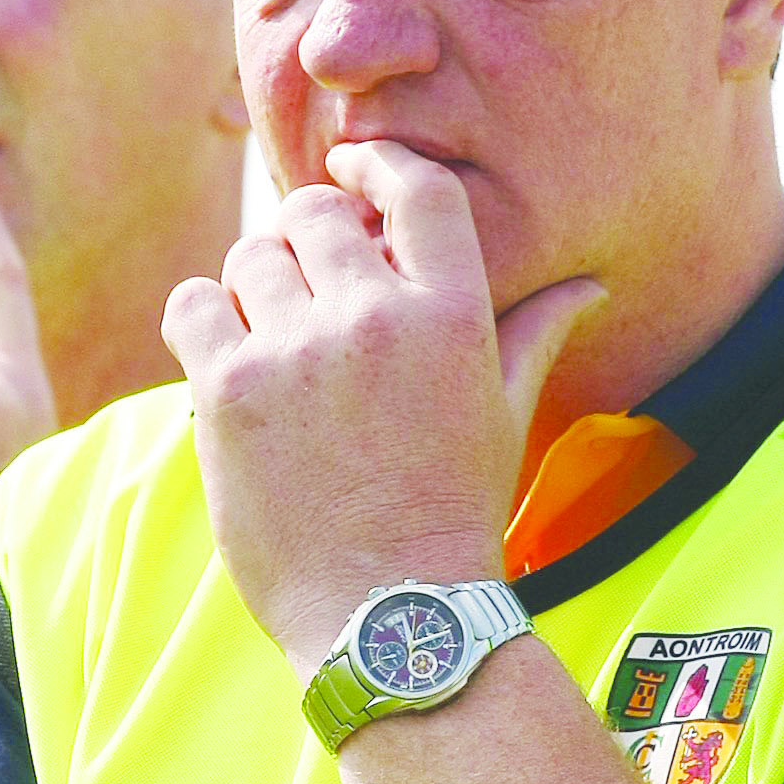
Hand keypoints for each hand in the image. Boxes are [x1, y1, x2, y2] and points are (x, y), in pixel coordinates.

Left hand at [160, 140, 600, 675]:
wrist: (391, 618)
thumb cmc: (454, 516)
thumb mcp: (504, 416)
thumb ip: (533, 333)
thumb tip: (590, 285)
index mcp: (453, 315)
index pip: (414, 188)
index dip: (375, 165)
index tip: (351, 172)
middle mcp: (375, 319)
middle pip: (314, 214)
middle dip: (305, 237)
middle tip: (305, 279)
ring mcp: (297, 354)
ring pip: (249, 257)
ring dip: (255, 284)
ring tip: (271, 335)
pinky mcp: (229, 392)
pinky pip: (193, 305)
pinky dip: (203, 319)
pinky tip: (225, 354)